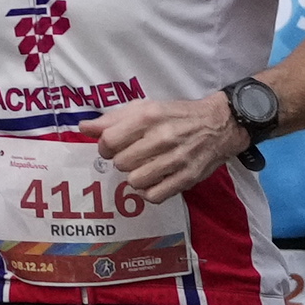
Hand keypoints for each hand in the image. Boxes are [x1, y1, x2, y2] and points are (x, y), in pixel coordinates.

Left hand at [91, 90, 245, 196]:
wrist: (220, 124)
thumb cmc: (177, 115)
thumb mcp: (146, 108)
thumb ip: (113, 119)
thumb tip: (84, 128)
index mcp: (148, 116)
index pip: (109, 140)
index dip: (105, 147)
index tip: (113, 147)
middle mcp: (162, 137)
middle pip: (121, 163)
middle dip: (122, 161)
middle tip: (132, 156)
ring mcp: (176, 159)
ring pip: (135, 181)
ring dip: (135, 177)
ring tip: (143, 168)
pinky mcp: (187, 178)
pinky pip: (154, 196)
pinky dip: (148, 193)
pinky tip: (151, 183)